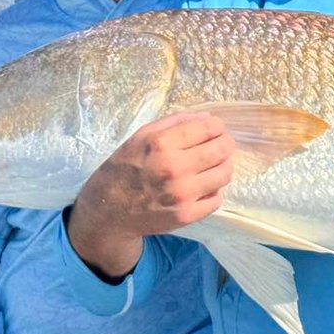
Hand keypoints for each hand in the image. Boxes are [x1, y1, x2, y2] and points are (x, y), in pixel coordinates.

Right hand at [66, 111, 235, 279]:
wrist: (108, 210)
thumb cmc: (125, 167)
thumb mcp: (142, 135)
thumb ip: (175, 122)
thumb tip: (207, 118)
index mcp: (161, 143)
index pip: (209, 127)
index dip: (216, 126)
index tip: (213, 130)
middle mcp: (174, 168)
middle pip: (223, 149)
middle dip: (224, 143)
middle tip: (218, 145)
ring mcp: (182, 194)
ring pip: (225, 173)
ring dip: (222, 166)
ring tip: (210, 166)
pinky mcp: (186, 215)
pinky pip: (217, 199)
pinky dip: (213, 190)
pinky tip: (202, 186)